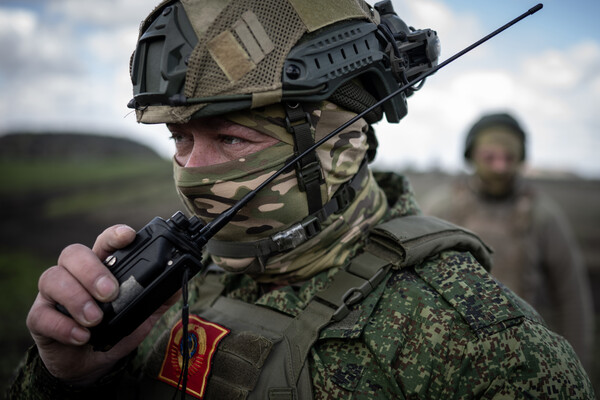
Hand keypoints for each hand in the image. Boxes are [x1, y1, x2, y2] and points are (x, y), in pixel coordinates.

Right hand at [26, 224, 179, 384]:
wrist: (89, 365)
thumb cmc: (113, 331)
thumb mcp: (141, 315)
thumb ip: (157, 298)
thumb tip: (180, 283)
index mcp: (100, 267)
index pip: (103, 242)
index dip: (114, 235)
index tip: (128, 236)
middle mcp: (73, 274)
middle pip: (73, 253)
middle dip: (92, 271)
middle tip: (110, 292)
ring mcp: (53, 294)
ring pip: (52, 278)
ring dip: (77, 298)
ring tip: (95, 319)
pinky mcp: (39, 318)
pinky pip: (42, 314)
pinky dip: (64, 326)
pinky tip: (82, 336)